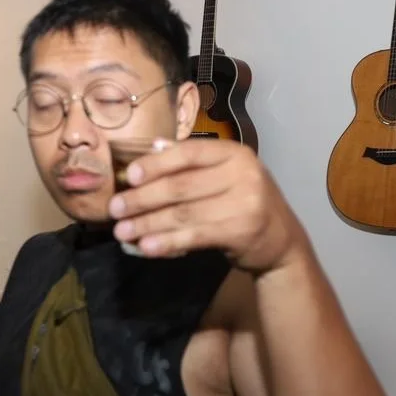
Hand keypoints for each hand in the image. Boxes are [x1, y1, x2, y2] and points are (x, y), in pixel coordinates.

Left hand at [107, 139, 305, 272]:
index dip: (156, 164)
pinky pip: (195, 236)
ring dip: (148, 224)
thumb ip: (193, 163)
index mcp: (235, 153)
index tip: (129, 176)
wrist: (281, 242)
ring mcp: (245, 203)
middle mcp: (243, 173)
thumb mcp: (225, 176)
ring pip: (184, 213)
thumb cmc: (244, 204)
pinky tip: (146, 247)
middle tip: (114, 209)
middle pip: (181, 186)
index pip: (188, 153)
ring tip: (122, 232)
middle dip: (143, 199)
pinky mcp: (241, 231)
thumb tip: (152, 147)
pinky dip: (168, 242)